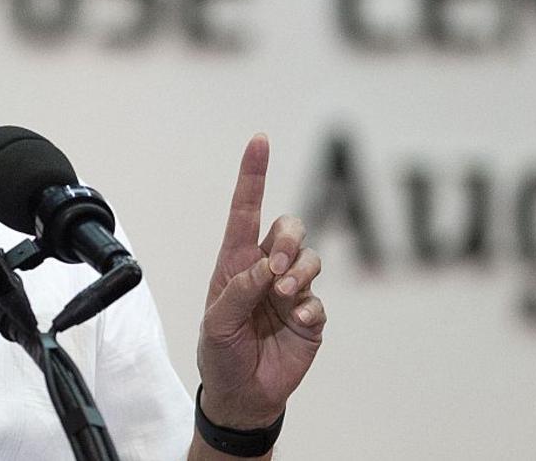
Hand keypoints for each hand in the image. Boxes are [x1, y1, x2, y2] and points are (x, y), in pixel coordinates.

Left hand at [197, 134, 324, 429]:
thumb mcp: (216, 324)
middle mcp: (265, 270)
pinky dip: (309, 308)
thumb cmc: (220, 353)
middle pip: (289, 226)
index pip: (246, 210)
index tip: (260, 140)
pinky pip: (318, 298)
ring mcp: (291, 292)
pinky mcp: (310, 316)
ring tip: (283, 296)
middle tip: (275, 270)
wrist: (242, 396)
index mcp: (235, 263)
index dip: (253, 175)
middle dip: (287, 238)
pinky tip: (296, 324)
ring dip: (299, 271)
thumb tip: (267, 268)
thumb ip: (239, 291)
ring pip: (310, 257)